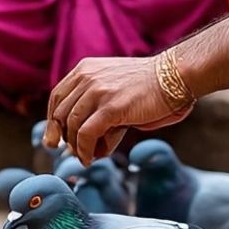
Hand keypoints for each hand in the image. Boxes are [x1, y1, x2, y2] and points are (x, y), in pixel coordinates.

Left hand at [46, 55, 194, 162]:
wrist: (175, 76)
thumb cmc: (148, 85)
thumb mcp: (113, 85)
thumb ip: (95, 102)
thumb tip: (79, 135)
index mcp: (85, 69)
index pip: (57, 96)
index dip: (53, 120)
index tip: (54, 138)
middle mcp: (87, 77)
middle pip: (61, 113)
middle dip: (62, 137)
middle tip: (71, 152)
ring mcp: (97, 91)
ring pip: (72, 125)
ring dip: (76, 147)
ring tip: (85, 157)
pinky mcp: (110, 107)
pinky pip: (86, 134)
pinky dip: (85, 150)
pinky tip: (90, 158)